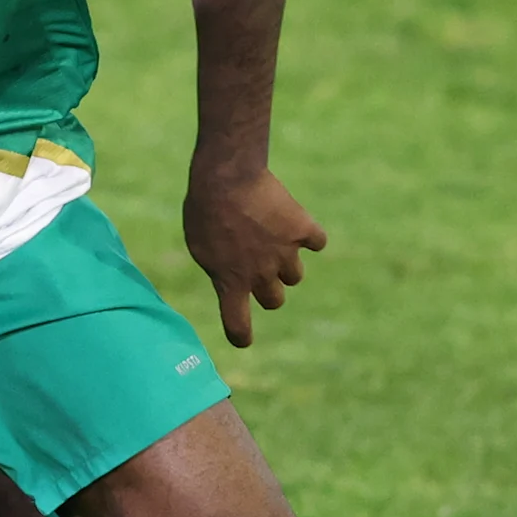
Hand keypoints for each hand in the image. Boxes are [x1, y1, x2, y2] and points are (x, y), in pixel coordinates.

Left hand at [184, 164, 324, 346]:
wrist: (227, 177)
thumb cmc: (204, 209)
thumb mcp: (199, 246)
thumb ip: (219, 268)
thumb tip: (233, 280)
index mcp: (230, 282)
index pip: (237, 324)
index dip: (241, 335)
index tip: (243, 339)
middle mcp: (261, 275)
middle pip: (275, 300)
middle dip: (268, 289)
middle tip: (259, 268)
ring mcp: (285, 254)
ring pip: (295, 275)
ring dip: (285, 263)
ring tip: (270, 238)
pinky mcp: (303, 230)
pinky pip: (317, 242)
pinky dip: (309, 235)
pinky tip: (296, 223)